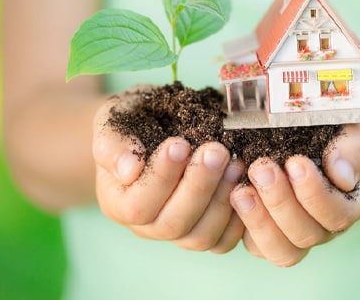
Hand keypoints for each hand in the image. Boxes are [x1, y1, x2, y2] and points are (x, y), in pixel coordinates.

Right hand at [92, 87, 244, 252]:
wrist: (155, 124)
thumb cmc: (134, 120)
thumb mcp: (115, 119)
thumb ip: (113, 142)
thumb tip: (128, 170)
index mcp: (118, 202)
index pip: (138, 206)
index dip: (161, 178)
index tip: (180, 144)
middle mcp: (147, 226)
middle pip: (173, 224)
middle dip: (199, 186)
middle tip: (217, 150)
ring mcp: (178, 232)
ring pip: (200, 236)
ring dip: (222, 200)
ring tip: (235, 162)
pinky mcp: (206, 231)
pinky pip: (224, 240)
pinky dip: (239, 217)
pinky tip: (246, 183)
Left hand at [230, 124, 359, 266]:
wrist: (313, 126)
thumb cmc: (333, 124)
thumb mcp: (348, 126)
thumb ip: (351, 147)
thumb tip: (342, 176)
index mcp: (353, 200)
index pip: (339, 214)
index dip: (315, 194)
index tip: (295, 161)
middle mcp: (328, 225)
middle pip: (308, 235)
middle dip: (281, 203)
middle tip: (261, 169)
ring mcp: (298, 233)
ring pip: (282, 251)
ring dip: (259, 222)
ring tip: (240, 191)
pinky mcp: (269, 234)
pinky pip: (257, 246)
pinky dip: (242, 226)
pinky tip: (232, 195)